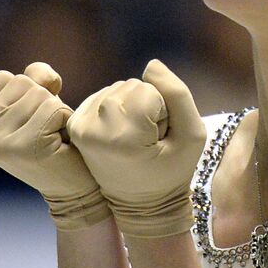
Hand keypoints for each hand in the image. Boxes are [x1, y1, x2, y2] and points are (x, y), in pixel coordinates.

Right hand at [0, 62, 110, 229]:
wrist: (74, 191)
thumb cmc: (56, 143)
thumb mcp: (36, 106)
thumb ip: (34, 79)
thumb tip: (43, 78)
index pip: (4, 78)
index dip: (29, 93)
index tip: (33, 124)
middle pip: (22, 82)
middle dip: (45, 102)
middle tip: (47, 133)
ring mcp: (0, 142)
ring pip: (40, 94)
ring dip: (58, 112)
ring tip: (54, 139)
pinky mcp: (26, 146)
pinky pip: (55, 108)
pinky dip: (66, 120)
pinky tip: (61, 144)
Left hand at [67, 59, 206, 237]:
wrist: (141, 204)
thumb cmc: (172, 172)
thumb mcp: (192, 136)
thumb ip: (177, 94)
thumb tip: (150, 64)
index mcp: (122, 138)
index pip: (148, 91)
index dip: (164, 111)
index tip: (160, 141)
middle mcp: (94, 130)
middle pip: (130, 86)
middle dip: (146, 106)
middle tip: (149, 141)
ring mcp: (80, 128)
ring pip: (117, 89)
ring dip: (133, 107)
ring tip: (136, 140)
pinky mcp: (75, 125)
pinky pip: (104, 96)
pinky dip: (117, 108)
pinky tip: (122, 134)